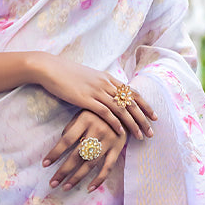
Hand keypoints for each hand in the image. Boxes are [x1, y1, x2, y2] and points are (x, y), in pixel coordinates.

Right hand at [31, 52, 156, 139]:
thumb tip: (107, 94)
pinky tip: (121, 132)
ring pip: (121, 109)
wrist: (50, 68)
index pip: (133, 92)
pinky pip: (105, 112)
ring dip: (133, 124)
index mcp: (108, 78)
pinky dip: (115, 123)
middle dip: (144, 118)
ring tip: (140, 136)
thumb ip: (100, 85)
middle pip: (131, 102)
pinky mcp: (86, 99)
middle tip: (152, 131)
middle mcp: (106, 84)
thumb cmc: (67, 74)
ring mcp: (97, 91)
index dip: (145, 105)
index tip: (154, 116)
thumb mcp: (89, 77)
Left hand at [43, 111, 126, 192]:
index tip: (45, 164)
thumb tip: (60, 144)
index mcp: (85, 120)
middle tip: (53, 183)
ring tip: (65, 187)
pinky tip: (89, 188)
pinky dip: (99, 179)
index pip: (67, 140)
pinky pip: (108, 167)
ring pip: (90, 163)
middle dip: (63, 171)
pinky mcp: (117, 149)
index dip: (55, 153)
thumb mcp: (83, 112)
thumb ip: (72, 127)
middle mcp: (97, 130)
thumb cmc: (98, 112)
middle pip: (77, 155)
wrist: (124, 108)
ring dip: (77, 177)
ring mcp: (108, 141)